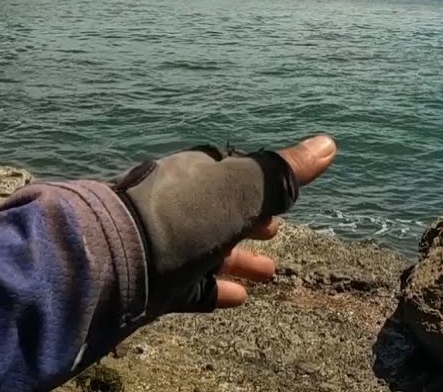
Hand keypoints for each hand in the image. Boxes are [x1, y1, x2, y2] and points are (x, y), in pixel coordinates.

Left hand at [111, 135, 336, 320]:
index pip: (234, 173)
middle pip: (222, 212)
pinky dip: (216, 290)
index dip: (263, 184)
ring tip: (270, 274)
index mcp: (196, 173)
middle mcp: (178, 205)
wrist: (113, 261)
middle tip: (276, 233)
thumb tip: (329, 144)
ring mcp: (164, 245)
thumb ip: (285, 173)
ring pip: (210, 250)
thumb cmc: (184, 213)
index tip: (285, 200)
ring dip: (241, 259)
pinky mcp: (154, 284)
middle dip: (251, 221)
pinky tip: (238, 298)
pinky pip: (192, 286)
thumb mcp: (243, 187)